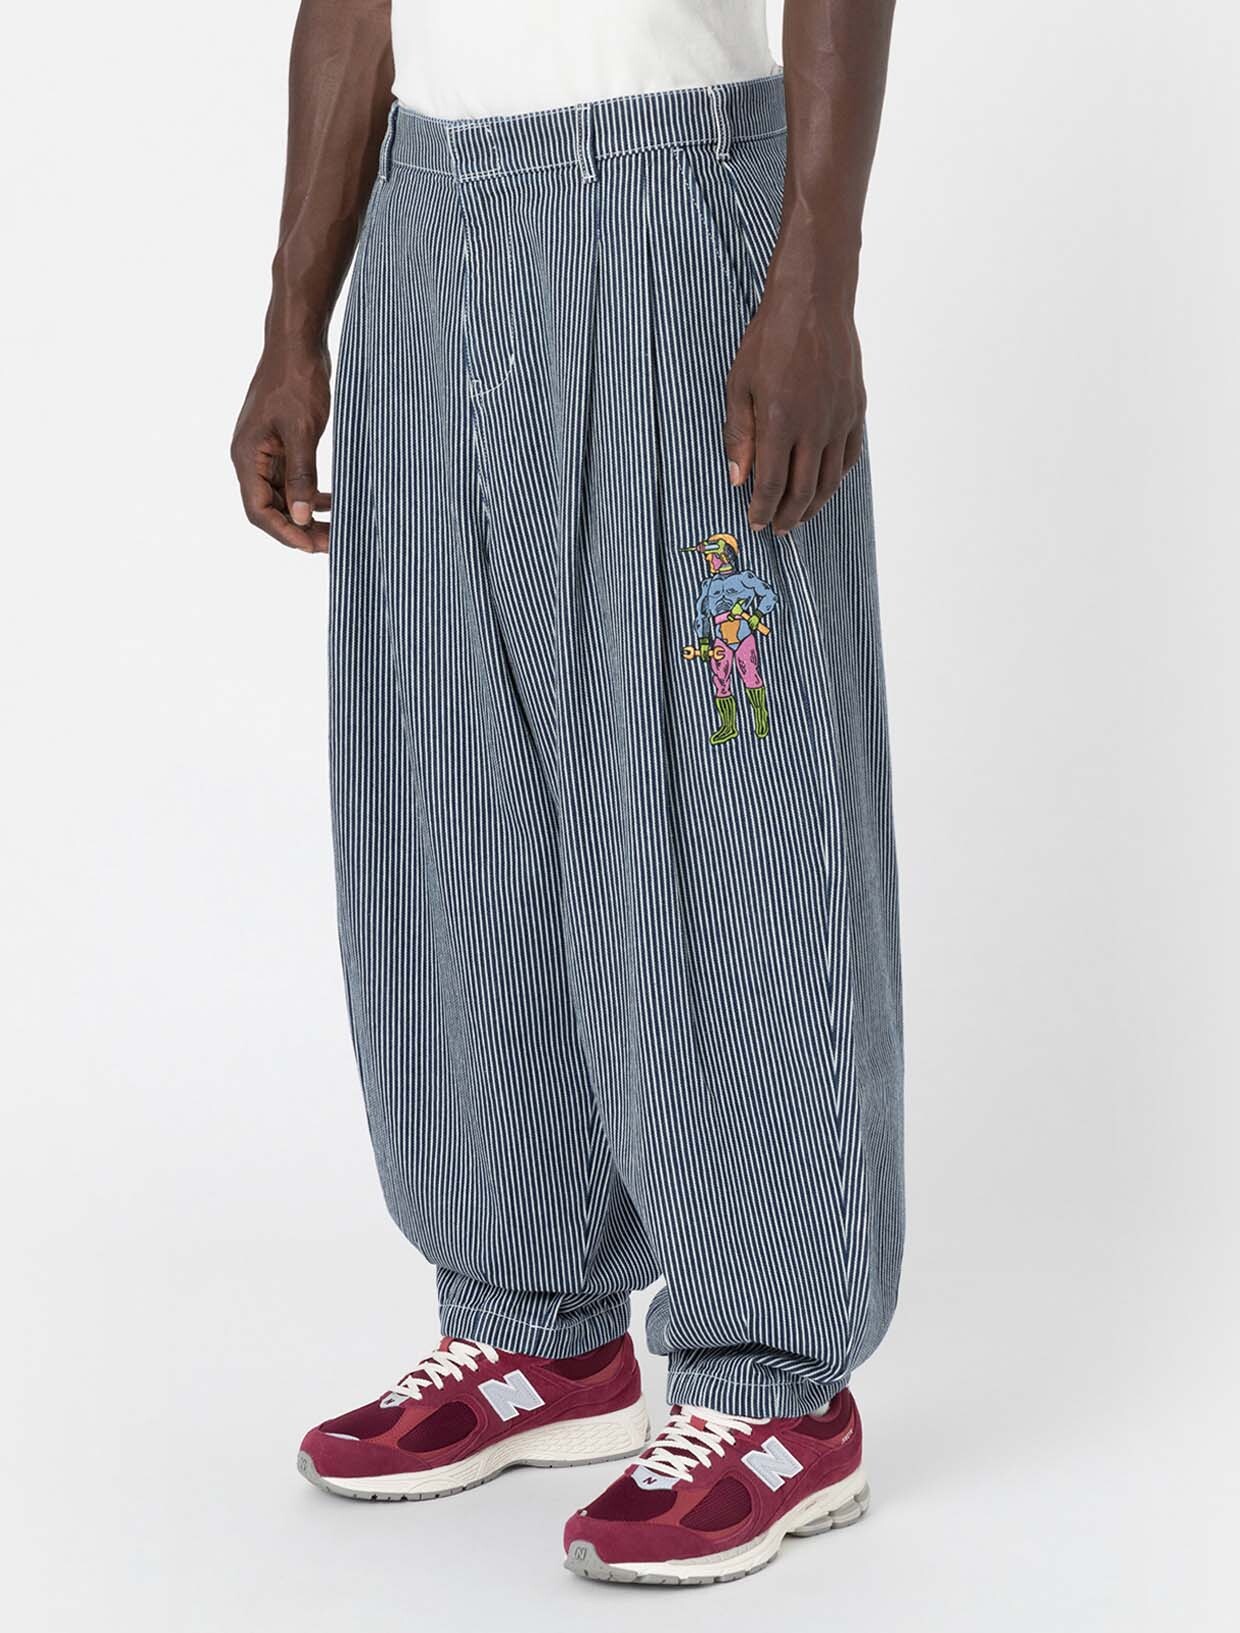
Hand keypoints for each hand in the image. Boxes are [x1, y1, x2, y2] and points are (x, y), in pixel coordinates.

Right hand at [231, 340, 331, 552]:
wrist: (297, 344)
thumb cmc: (296, 381)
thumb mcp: (302, 431)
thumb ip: (302, 476)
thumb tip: (302, 517)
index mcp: (247, 457)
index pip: (258, 511)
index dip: (284, 532)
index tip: (312, 546)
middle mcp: (252, 460)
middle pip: (270, 510)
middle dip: (299, 529)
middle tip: (332, 543)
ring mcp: (266, 454)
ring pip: (284, 498)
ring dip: (307, 516)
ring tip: (337, 529)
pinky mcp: (281, 446)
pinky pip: (292, 481)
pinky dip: (310, 495)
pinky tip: (332, 503)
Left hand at [723, 246, 865, 535]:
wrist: (814, 301)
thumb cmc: (770, 338)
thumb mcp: (739, 385)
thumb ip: (738, 436)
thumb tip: (737, 480)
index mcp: (779, 422)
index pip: (771, 484)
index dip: (762, 510)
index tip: (754, 522)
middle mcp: (813, 426)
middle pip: (802, 491)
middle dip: (787, 516)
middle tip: (776, 529)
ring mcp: (839, 420)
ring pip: (829, 480)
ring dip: (813, 506)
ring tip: (799, 518)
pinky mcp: (855, 410)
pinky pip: (848, 457)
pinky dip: (835, 479)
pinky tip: (824, 487)